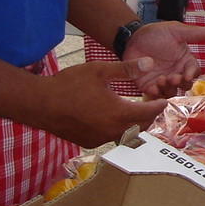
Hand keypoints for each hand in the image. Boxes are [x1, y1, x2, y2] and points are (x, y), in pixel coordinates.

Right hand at [38, 58, 177, 147]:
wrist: (40, 104)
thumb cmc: (69, 84)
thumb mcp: (99, 70)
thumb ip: (126, 68)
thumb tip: (150, 63)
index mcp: (118, 112)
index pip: (148, 112)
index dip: (158, 106)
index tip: (164, 101)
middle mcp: (112, 130)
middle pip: (140, 127)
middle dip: (149, 117)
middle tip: (152, 106)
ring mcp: (100, 139)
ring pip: (126, 134)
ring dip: (134, 125)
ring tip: (137, 113)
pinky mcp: (88, 142)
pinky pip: (111, 138)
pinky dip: (119, 130)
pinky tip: (115, 120)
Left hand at [124, 21, 204, 96]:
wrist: (133, 38)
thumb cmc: (157, 33)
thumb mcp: (176, 31)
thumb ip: (194, 33)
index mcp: (185, 61)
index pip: (195, 71)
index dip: (192, 74)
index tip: (187, 74)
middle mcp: (177, 73)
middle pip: (185, 85)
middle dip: (181, 83)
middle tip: (173, 78)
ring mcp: (163, 81)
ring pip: (171, 92)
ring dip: (168, 88)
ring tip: (161, 79)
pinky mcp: (149, 86)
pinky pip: (155, 95)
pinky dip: (156, 93)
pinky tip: (153, 87)